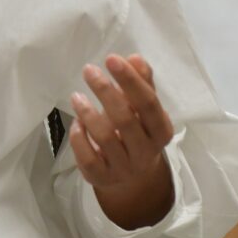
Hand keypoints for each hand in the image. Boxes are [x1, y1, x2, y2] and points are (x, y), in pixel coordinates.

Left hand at [69, 53, 175, 228]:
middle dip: (105, 92)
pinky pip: (88, 158)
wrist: (133, 178)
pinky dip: (79, 137)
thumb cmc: (137, 132)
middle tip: (89, 70)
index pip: (148, 104)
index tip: (111, 59)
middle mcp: (145, 152)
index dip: (130, 80)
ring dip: (88, 113)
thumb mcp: (143, 109)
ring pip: (105, 139)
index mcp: (161, 131)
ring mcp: (124, 167)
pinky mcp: (102, 178)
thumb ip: (141, 83)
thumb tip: (135, 58)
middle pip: (126, 120)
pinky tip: (76, 123)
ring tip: (76, 96)